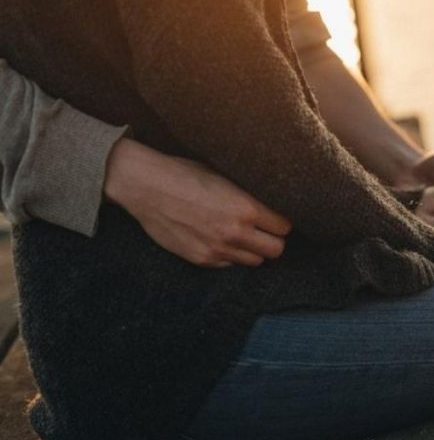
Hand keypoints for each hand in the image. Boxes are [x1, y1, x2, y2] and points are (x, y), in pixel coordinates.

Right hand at [104, 138, 291, 267]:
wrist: (144, 185)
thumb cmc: (184, 174)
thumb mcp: (224, 178)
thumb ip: (247, 197)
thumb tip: (269, 207)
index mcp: (246, 208)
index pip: (284, 227)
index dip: (281, 223)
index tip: (276, 219)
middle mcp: (235, 232)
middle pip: (276, 250)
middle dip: (273, 240)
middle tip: (265, 232)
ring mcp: (218, 249)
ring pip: (255, 262)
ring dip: (253, 251)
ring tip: (242, 237)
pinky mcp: (201, 259)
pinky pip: (229, 265)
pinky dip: (230, 256)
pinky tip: (220, 241)